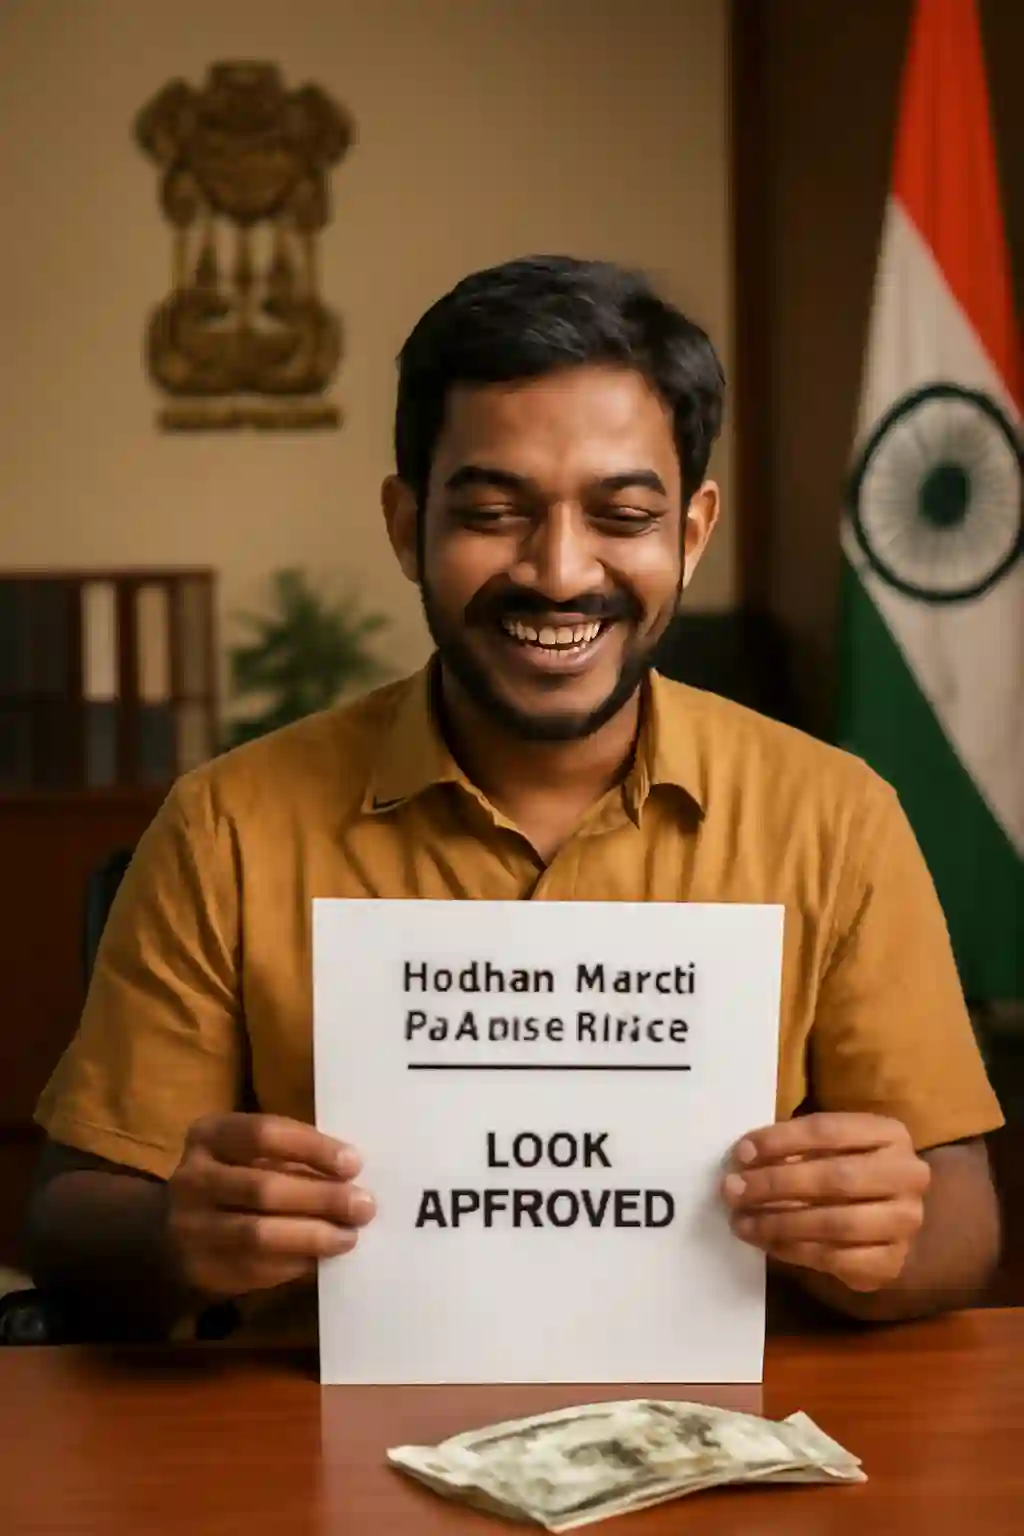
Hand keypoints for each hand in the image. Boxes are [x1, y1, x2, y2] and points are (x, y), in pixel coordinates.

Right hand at [166, 1113, 374, 1300]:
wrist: (178, 1228)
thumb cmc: (236, 1176)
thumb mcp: (254, 1154)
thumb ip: (294, 1157)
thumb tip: (351, 1172)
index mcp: (210, 1135)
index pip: (264, 1134)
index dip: (312, 1148)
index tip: (353, 1163)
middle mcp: (192, 1178)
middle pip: (263, 1187)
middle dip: (320, 1197)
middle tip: (363, 1206)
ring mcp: (190, 1226)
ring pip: (258, 1233)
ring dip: (312, 1235)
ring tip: (348, 1236)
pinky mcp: (200, 1268)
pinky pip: (254, 1267)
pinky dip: (294, 1262)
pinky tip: (321, 1257)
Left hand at [721, 1112, 929, 1292]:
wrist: (892, 1218)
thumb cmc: (849, 1169)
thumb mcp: (830, 1146)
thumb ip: (795, 1146)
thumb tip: (744, 1157)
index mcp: (890, 1133)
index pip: (827, 1130)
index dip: (780, 1140)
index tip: (741, 1152)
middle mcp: (908, 1175)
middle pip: (833, 1177)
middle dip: (775, 1184)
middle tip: (733, 1190)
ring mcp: (906, 1222)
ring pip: (835, 1223)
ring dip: (779, 1223)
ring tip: (741, 1222)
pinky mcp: (893, 1262)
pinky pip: (836, 1258)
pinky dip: (795, 1251)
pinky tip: (768, 1243)